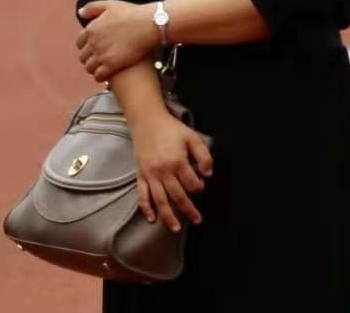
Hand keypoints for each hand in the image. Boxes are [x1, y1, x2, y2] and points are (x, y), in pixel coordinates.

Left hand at [76, 0, 158, 81]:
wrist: (147, 25)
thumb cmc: (131, 14)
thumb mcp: (110, 5)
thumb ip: (93, 8)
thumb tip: (80, 13)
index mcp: (91, 29)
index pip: (79, 43)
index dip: (86, 47)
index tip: (93, 49)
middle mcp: (93, 43)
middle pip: (83, 57)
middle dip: (89, 59)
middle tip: (98, 60)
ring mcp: (101, 55)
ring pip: (89, 68)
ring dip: (94, 69)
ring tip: (102, 69)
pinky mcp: (111, 65)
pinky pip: (99, 76)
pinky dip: (100, 77)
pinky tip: (107, 76)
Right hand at [130, 110, 212, 232]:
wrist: (147, 121)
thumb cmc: (171, 129)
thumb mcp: (192, 137)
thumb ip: (203, 155)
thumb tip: (208, 174)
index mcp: (177, 161)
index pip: (192, 183)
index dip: (199, 187)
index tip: (200, 185)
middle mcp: (163, 171)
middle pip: (178, 196)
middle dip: (189, 210)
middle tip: (197, 220)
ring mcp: (150, 174)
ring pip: (160, 200)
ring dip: (168, 216)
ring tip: (176, 228)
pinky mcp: (140, 174)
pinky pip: (142, 194)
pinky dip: (146, 207)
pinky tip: (151, 218)